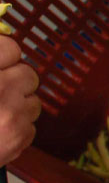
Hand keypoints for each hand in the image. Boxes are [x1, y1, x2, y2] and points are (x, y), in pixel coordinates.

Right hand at [0, 37, 39, 166]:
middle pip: (27, 74)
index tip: (0, 64)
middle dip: (14, 83)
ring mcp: (11, 114)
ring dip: (16, 107)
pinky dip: (15, 130)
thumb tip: (3, 45)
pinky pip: (29, 126)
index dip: (4, 56)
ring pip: (32, 102)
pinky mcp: (18, 136)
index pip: (11, 49)